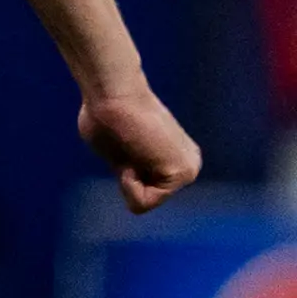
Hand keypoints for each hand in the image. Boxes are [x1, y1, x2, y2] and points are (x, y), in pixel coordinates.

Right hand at [81, 86, 200, 214]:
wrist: (113, 94)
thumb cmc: (106, 115)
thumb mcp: (119, 153)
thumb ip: (131, 167)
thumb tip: (129, 166)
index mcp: (178, 161)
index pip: (143, 194)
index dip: (122, 176)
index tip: (124, 146)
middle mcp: (190, 167)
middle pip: (145, 200)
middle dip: (126, 180)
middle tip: (126, 147)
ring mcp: (190, 171)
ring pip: (144, 203)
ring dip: (127, 180)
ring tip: (130, 148)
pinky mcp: (182, 174)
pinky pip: (144, 202)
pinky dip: (128, 183)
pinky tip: (133, 155)